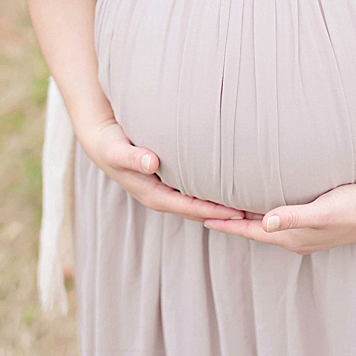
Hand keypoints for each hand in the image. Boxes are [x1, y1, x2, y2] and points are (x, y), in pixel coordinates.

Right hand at [78, 119, 244, 223]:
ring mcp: (165, 190)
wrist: (101, 141)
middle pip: (198, 210)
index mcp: (152, 195)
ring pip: (198, 202)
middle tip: (253, 214)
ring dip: (220, 206)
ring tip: (248, 205)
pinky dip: (211, 192)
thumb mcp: (117, 150)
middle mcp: (161, 196)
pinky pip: (194, 191)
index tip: (237, 212)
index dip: (213, 210)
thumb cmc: (110, 144)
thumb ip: (132, 156)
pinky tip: (229, 186)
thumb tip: (152, 162)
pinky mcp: (168, 181)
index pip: (189, 207)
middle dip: (223, 213)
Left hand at [202, 177, 355, 253]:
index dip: (226, 223)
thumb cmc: (352, 207)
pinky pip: (280, 220)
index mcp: (291, 237)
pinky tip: (262, 204)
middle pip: (254, 230)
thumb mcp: (322, 211)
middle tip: (207, 210)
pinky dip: (264, 214)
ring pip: (266, 226)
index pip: (250, 230)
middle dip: (231, 221)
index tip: (202, 217)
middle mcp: (294, 238)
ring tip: (227, 208)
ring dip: (247, 218)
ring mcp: (304, 233)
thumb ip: (293, 216)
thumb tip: (265, 223)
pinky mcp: (313, 224)